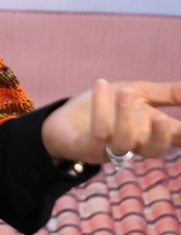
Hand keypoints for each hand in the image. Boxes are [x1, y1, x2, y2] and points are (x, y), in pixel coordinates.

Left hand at [41, 79, 180, 164]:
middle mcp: (134, 144)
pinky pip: (96, 133)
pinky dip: (99, 109)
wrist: (65, 120)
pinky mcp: (87, 147)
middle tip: (163, 120)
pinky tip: (100, 84)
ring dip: (125, 118)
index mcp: (151, 133)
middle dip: (162, 137)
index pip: (177, 137)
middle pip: (155, 150)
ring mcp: (110, 149)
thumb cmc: (106, 107)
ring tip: (126, 93)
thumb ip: (168, 94)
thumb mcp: (139, 93)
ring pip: (123, 143)